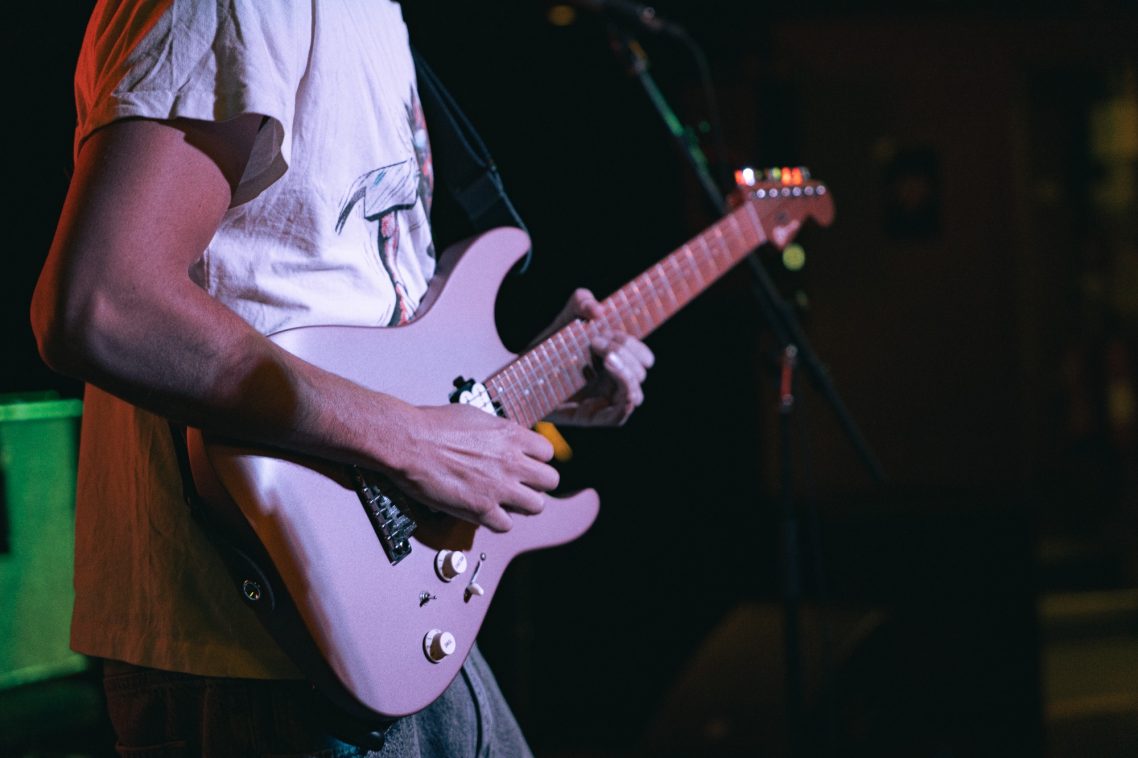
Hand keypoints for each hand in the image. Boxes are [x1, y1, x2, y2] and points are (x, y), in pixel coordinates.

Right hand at [386, 403, 559, 531]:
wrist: (409, 442)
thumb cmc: (433, 426)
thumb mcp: (476, 416)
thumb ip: (499, 432)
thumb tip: (505, 439)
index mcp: (512, 436)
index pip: (548, 453)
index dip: (537, 460)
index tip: (526, 463)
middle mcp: (512, 462)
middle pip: (550, 481)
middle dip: (536, 484)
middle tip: (520, 484)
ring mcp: (499, 487)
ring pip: (537, 506)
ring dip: (522, 505)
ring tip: (505, 501)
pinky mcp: (482, 509)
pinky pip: (507, 525)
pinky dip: (497, 521)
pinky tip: (486, 512)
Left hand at [543, 289, 654, 427]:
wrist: (520, 373)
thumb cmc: (546, 349)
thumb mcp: (564, 319)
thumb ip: (581, 302)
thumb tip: (598, 310)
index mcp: (616, 361)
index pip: (642, 357)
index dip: (635, 346)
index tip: (613, 331)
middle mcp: (614, 383)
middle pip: (640, 371)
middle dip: (625, 351)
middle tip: (596, 341)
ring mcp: (605, 402)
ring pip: (635, 394)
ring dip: (626, 372)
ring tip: (604, 356)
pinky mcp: (593, 417)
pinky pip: (620, 416)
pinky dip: (625, 399)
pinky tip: (614, 378)